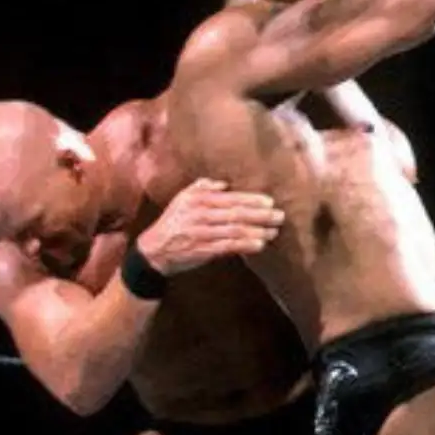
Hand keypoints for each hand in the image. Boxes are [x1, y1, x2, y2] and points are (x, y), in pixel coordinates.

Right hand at [134, 179, 283, 276]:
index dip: (251, 200)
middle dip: (261, 215)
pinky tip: (260, 244)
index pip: (230, 198)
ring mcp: (200, 233)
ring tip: (274, 231)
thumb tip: (224, 183)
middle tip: (280, 215)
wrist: (153, 250)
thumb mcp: (182, 199)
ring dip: (257, 231)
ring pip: (234, 230)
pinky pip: (227, 247)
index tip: (270, 201)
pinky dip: (245, 245)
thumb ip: (202, 187)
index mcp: (197, 200)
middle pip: (236, 213)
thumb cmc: (174, 222)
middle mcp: (199, 215)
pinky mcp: (201, 250)